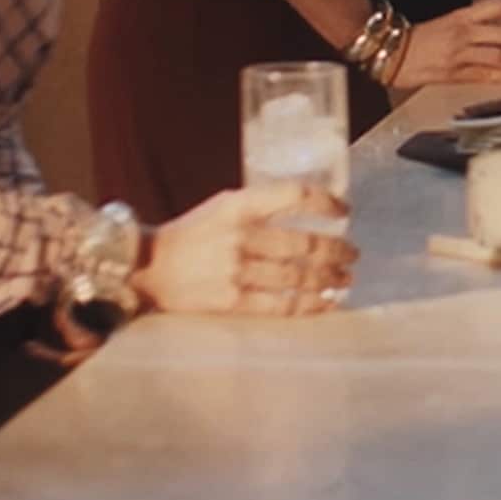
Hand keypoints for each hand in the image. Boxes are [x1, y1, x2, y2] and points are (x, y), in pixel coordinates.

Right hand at [135, 182, 357, 315]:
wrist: (147, 267)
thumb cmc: (191, 233)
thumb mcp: (224, 205)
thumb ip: (261, 206)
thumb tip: (310, 208)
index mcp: (239, 205)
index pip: (294, 195)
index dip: (326, 201)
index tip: (345, 210)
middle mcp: (240, 235)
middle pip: (304, 243)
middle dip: (337, 249)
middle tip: (353, 253)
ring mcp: (236, 270)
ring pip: (297, 276)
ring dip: (329, 278)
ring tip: (346, 278)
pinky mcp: (231, 301)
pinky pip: (281, 305)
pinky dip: (309, 304)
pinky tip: (326, 302)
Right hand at [389, 0, 500, 88]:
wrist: (389, 51)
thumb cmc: (416, 40)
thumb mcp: (446, 24)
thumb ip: (471, 27)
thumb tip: (498, 36)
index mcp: (462, 15)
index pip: (498, 7)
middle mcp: (463, 31)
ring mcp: (459, 52)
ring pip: (499, 55)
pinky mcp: (452, 73)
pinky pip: (484, 75)